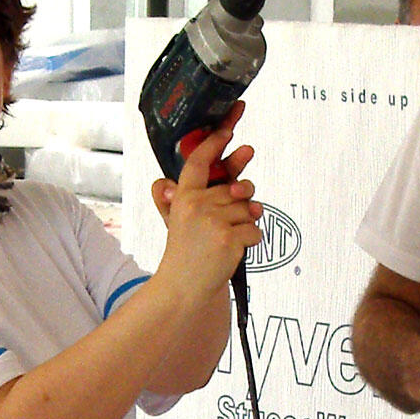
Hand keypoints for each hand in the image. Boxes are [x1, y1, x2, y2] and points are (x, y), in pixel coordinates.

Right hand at [152, 103, 262, 298]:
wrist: (183, 287)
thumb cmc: (184, 253)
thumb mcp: (176, 221)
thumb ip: (174, 199)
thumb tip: (164, 185)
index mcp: (183, 198)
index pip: (198, 163)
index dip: (214, 144)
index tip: (227, 132)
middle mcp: (197, 206)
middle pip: (236, 190)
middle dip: (242, 201)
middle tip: (235, 213)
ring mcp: (214, 222)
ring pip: (249, 209)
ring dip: (247, 223)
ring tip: (229, 237)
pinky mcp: (229, 239)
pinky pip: (255, 230)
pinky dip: (251, 241)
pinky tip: (234, 250)